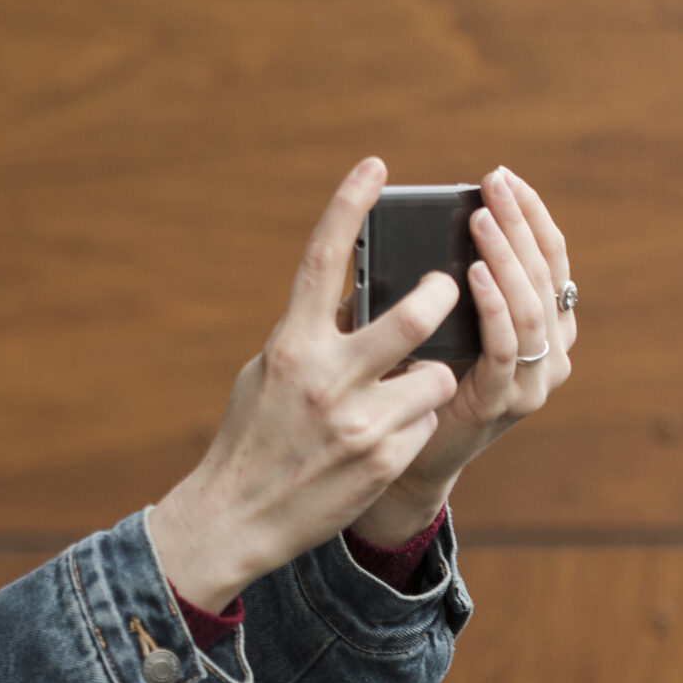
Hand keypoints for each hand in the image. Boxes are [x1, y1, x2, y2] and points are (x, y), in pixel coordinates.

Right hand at [149, 157, 461, 609]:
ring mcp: (358, 422)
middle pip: (412, 317)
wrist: (236, 517)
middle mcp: (325, 378)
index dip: (350, 206)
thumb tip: (353, 295)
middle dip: (439, 297)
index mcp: (290, 346)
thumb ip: (311, 333)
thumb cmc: (253, 435)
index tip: (376, 166)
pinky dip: (414, 423)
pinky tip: (385, 439)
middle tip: (445, 290)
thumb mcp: (269, 373)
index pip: (323, 261)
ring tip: (409, 388)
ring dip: (432, 376)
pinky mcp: (384, 458)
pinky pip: (426, 420)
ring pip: (436, 375)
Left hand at [348, 166, 574, 547]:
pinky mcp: (505, 401)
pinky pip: (507, 346)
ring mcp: (532, 379)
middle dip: (519, 224)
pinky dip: (493, 306)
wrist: (392, 460)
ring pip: (532, 305)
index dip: (530, 215)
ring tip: (481, 221)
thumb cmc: (403, 385)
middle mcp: (547, 349)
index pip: (548, 257)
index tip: (504, 177)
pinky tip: (471, 275)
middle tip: (494, 186)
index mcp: (537, 324)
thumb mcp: (421, 325)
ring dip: (506, 257)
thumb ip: (427, 285)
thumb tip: (400, 224)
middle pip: (545, 272)